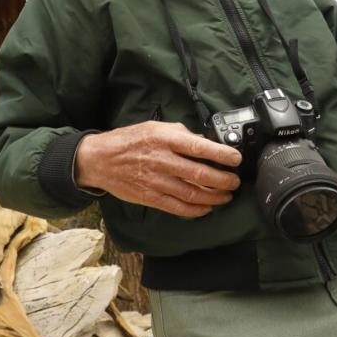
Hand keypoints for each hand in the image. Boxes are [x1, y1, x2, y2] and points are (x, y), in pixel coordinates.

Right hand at [74, 121, 241, 217]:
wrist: (100, 159)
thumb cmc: (129, 140)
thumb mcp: (155, 127)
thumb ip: (180, 134)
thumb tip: (203, 142)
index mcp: (165, 139)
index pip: (200, 147)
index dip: (222, 155)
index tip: (236, 159)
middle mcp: (162, 160)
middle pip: (201, 174)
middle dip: (224, 180)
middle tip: (235, 181)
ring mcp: (156, 181)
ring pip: (193, 193)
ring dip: (215, 197)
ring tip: (226, 196)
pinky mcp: (150, 197)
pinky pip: (178, 207)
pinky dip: (196, 209)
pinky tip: (207, 208)